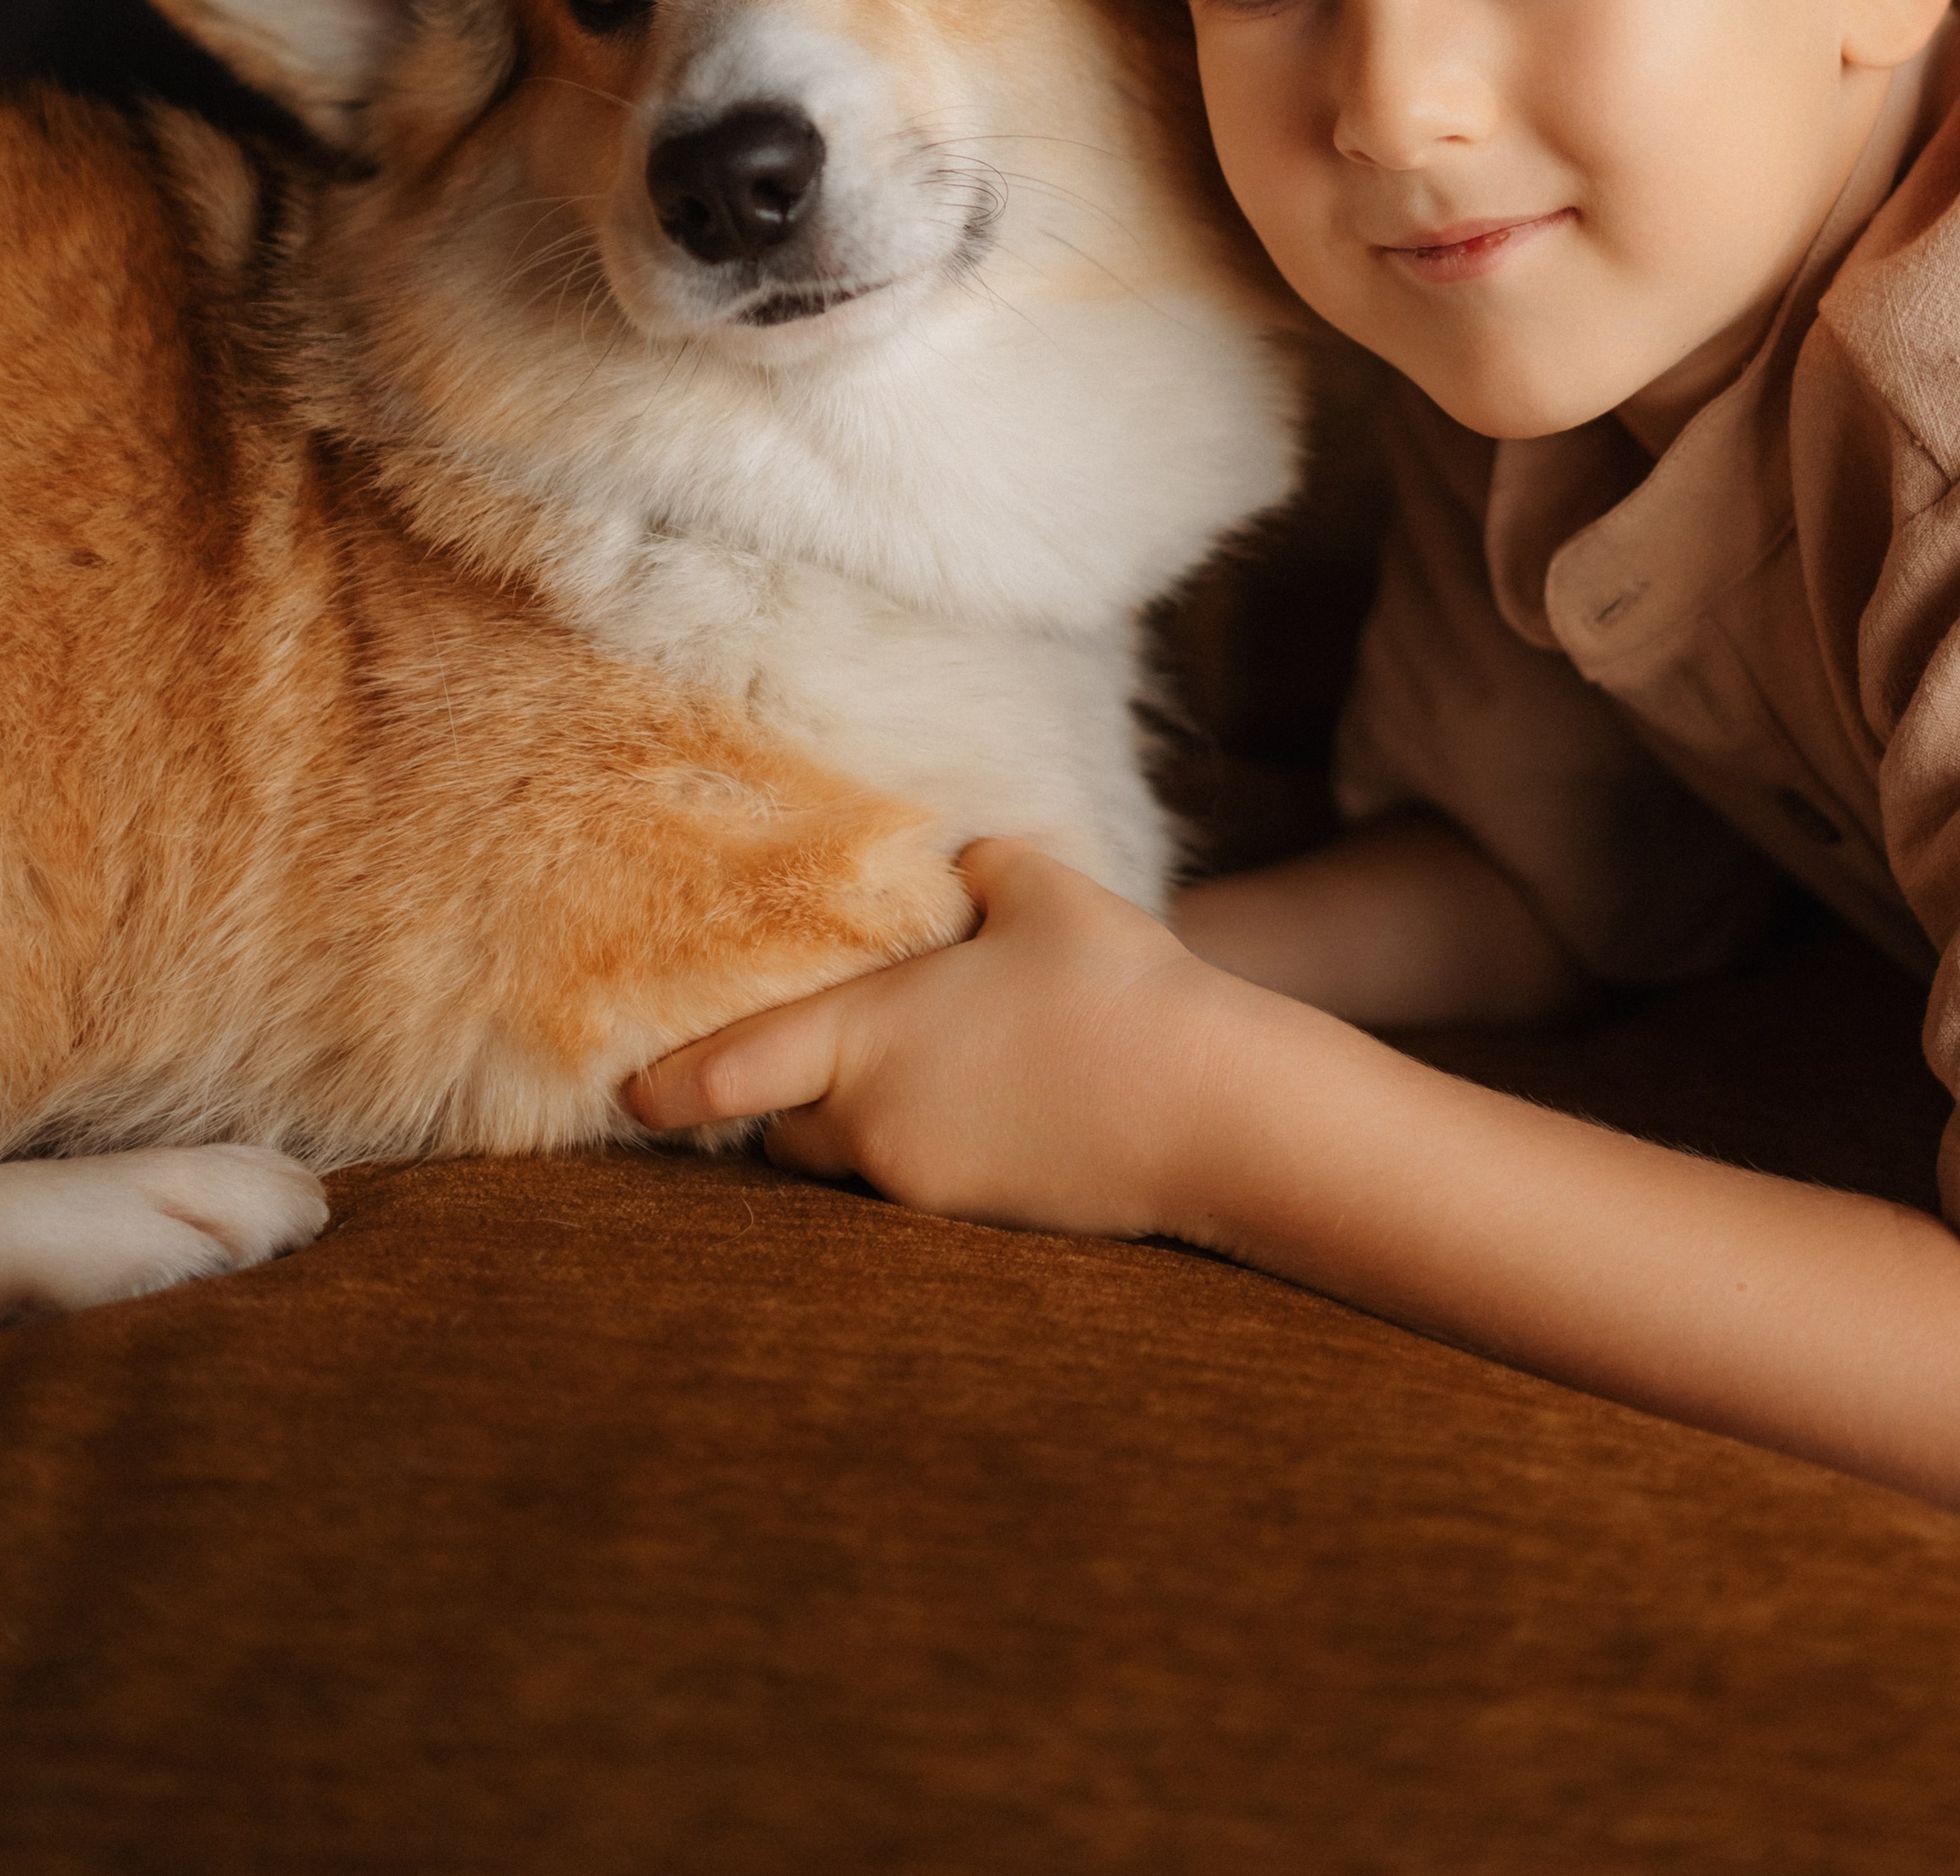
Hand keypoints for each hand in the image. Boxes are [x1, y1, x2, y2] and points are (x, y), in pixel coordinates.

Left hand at [624, 837, 1238, 1236]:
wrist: (1210, 1111)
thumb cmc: (1117, 987)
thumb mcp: (1043, 890)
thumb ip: (982, 867)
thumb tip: (962, 858)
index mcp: (867, 1039)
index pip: (732, 1071)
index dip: (668, 1088)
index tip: (626, 1096)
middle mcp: (876, 1125)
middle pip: (785, 1132)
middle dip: (783, 1102)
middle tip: (798, 1059)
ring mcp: (925, 1187)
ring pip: (854, 1162)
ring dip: (860, 1125)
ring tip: (915, 1073)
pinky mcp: (981, 1224)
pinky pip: (919, 1185)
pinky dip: (927, 1149)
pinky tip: (985, 1106)